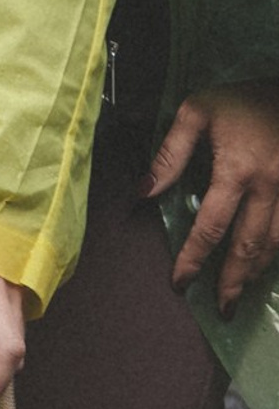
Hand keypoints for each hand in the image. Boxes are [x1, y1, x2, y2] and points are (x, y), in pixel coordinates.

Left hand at [149, 82, 278, 314]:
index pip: (210, 226)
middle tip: (220, 308)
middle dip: (233, 281)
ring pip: (277, 245)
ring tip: (241, 292)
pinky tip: (268, 265)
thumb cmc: (242, 99)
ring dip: (258, 272)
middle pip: (249, 246)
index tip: (180, 282)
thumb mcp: (197, 113)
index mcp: (237, 170)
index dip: (193, 257)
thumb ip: (170, 154)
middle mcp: (270, 188)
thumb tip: (143, 193)